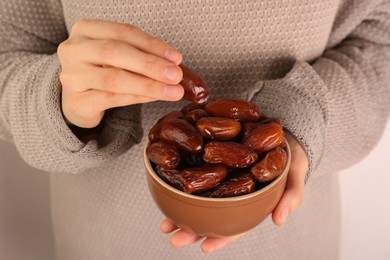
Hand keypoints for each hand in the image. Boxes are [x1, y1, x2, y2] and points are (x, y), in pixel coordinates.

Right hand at [58, 19, 183, 127]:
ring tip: (172, 91)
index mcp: (85, 30)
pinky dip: (137, 97)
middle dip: (150, 64)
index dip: (152, 44)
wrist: (78, 100)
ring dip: (148, 84)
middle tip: (175, 75)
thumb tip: (174, 64)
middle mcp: (73, 50)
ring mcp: (72, 76)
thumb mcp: (118, 56)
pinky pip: (112, 99)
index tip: (176, 57)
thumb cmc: (102, 72)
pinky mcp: (77, 102)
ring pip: (114, 78)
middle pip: (115, 52)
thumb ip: (140, 55)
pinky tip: (154, 97)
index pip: (123, 32)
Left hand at [159, 131, 308, 252]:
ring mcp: (222, 180)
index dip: (220, 239)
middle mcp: (233, 196)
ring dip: (180, 211)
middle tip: (172, 235)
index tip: (204, 247)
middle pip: (210, 217)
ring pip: (199, 200)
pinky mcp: (214, 163)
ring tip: (164, 220)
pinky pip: (198, 174)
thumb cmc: (290, 158)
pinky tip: (168, 186)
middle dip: (190, 230)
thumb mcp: (295, 176)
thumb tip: (278, 220)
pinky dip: (183, 181)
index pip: (235, 227)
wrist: (283, 133)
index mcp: (251, 205)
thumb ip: (290, 196)